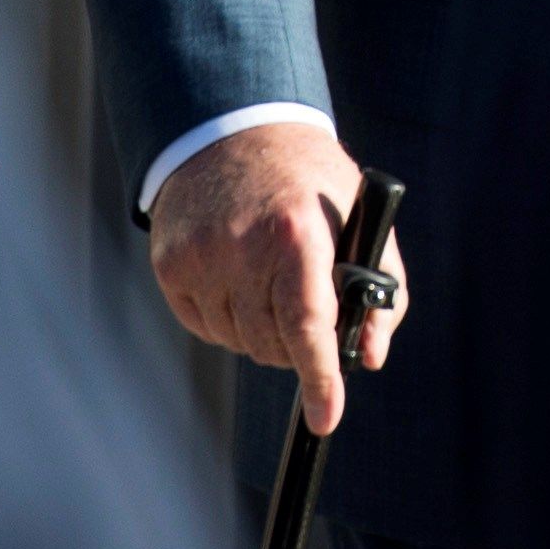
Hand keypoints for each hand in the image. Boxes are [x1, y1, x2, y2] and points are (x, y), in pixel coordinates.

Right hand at [149, 120, 408, 433]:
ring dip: (261, 331)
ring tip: (270, 280)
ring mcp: (200, 257)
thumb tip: (369, 358)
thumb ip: (378, 293)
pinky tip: (239, 279)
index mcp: (296, 233)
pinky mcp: (171, 265)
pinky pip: (205, 326)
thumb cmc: (309, 183)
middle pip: (273, 344)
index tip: (326, 418)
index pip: (308, 325)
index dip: (320, 378)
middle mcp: (242, 247)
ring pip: (238, 341)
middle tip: (307, 310)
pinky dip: (228, 318)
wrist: (234, 130)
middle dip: (296, 343)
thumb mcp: (361, 220)